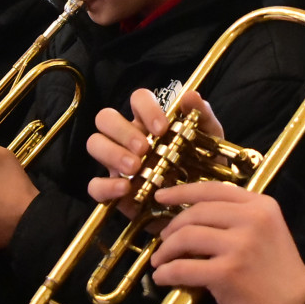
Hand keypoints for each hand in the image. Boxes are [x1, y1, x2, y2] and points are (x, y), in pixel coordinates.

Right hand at [87, 89, 221, 218]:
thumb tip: (191, 95)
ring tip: (136, 168)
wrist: (201, 208)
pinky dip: (106, 186)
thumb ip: (203, 117)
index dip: (146, 108)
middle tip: (144, 149)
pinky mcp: (113, 192)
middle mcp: (128, 138)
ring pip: (94, 144)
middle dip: (123, 131)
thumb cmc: (203, 168)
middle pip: (106, 118)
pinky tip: (125, 189)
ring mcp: (117, 164)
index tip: (163, 128)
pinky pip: (94, 185)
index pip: (137, 99)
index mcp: (149, 121)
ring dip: (112, 153)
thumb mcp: (210, 142)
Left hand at [152, 181, 304, 303]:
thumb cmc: (278, 273)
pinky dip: (167, 273)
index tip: (162, 196)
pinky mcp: (227, 272)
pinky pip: (184, 268)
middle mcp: (251, 219)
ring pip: (186, 237)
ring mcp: (239, 246)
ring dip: (166, 250)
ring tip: (160, 261)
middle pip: (196, 212)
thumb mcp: (267, 232)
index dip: (181, 191)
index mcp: (261, 205)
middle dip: (171, 227)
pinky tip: (163, 278)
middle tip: (162, 240)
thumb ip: (238, 218)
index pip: (213, 189)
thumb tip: (192, 218)